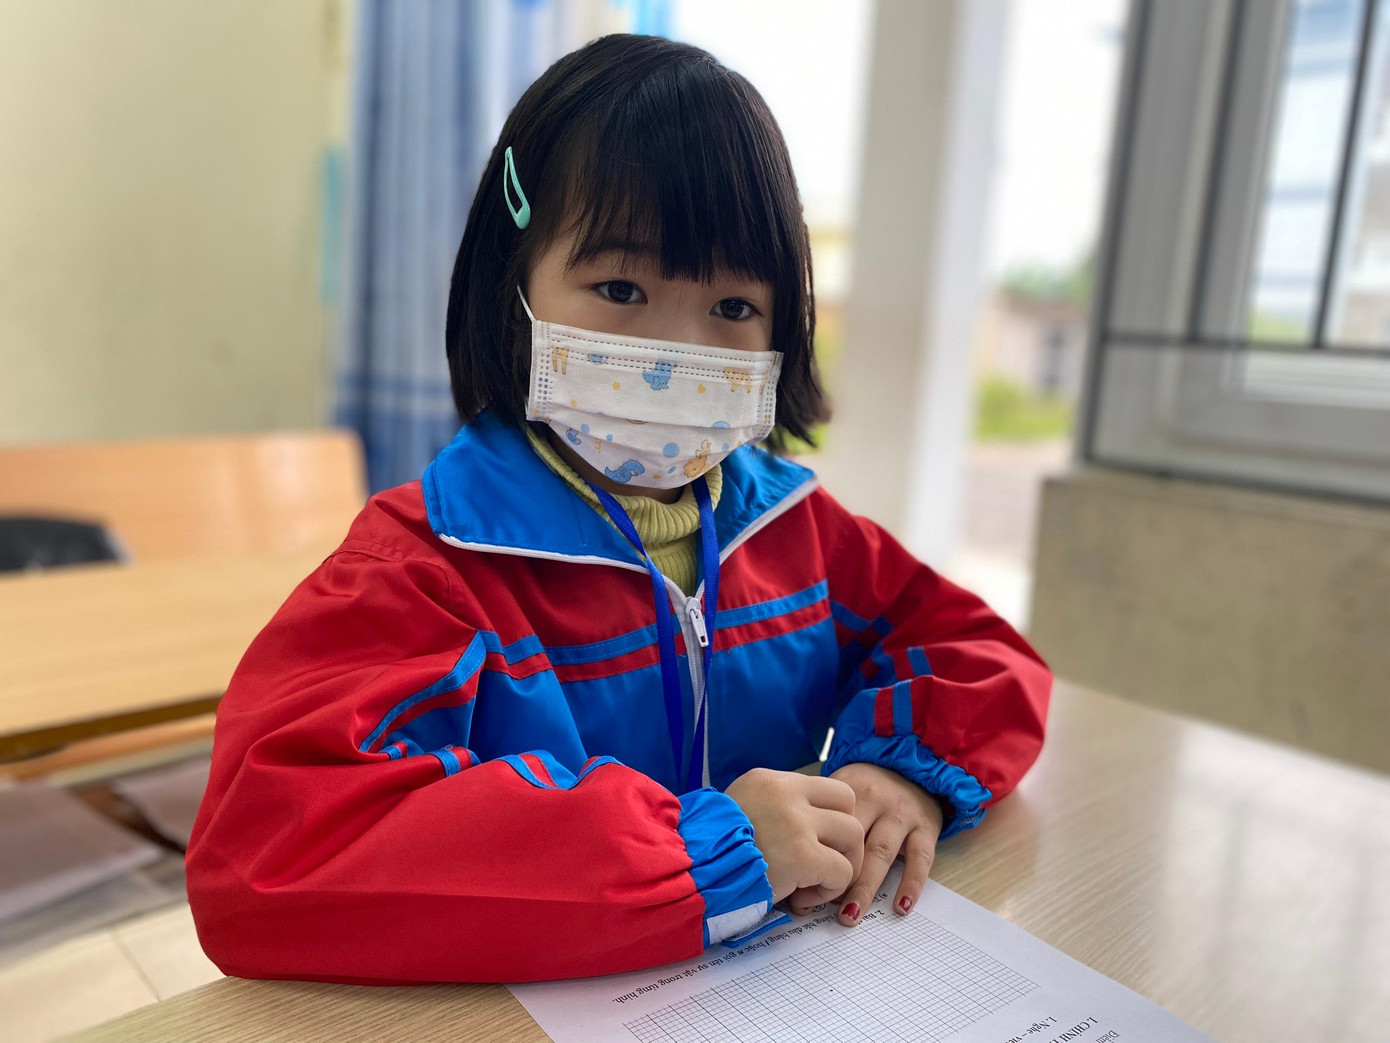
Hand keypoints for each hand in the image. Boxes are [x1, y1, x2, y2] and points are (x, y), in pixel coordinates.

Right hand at [724, 767, 864, 903]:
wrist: (689, 874)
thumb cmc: (710, 853)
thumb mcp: (739, 812)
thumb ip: (774, 811)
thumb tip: (809, 830)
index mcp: (769, 780)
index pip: (828, 787)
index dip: (831, 817)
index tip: (817, 842)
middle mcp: (785, 793)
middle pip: (848, 804)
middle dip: (844, 839)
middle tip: (824, 864)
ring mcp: (796, 822)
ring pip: (853, 835)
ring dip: (840, 864)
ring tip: (811, 882)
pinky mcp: (802, 855)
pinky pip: (842, 871)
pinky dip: (829, 888)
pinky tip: (802, 896)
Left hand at [785, 762, 943, 925]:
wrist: (913, 765)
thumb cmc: (867, 787)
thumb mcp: (841, 790)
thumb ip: (821, 819)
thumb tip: (792, 867)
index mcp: (848, 789)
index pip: (826, 825)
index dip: (809, 856)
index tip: (794, 886)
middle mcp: (875, 798)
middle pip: (851, 840)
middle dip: (832, 874)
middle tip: (813, 905)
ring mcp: (902, 813)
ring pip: (881, 853)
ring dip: (864, 886)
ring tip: (849, 914)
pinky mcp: (927, 827)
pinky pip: (920, 859)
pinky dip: (911, 884)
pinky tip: (900, 907)